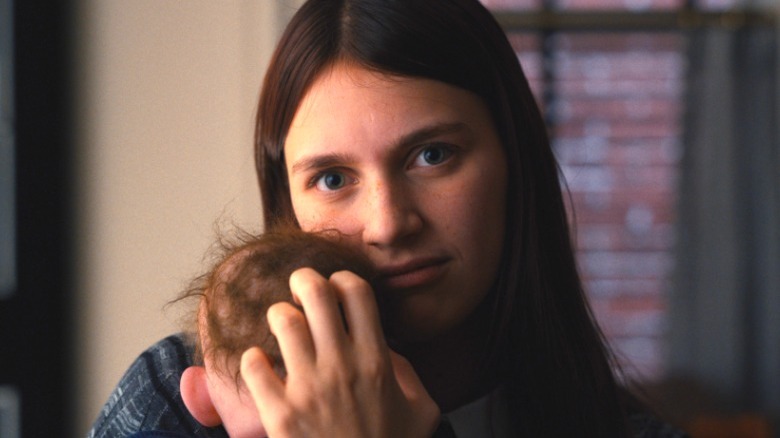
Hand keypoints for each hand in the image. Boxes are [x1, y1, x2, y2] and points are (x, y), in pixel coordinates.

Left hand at [240, 267, 439, 437]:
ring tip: (282, 324)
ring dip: (279, 315)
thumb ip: (407, 372)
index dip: (343, 279)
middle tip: (299, 287)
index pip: (357, 292)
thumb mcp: (421, 409)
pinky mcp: (278, 414)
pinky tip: (261, 365)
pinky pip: (254, 365)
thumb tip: (385, 347)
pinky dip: (253, 359)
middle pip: (316, 293)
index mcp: (376, 360)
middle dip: (304, 280)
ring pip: (283, 321)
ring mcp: (308, 389)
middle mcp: (341, 366)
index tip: (336, 286)